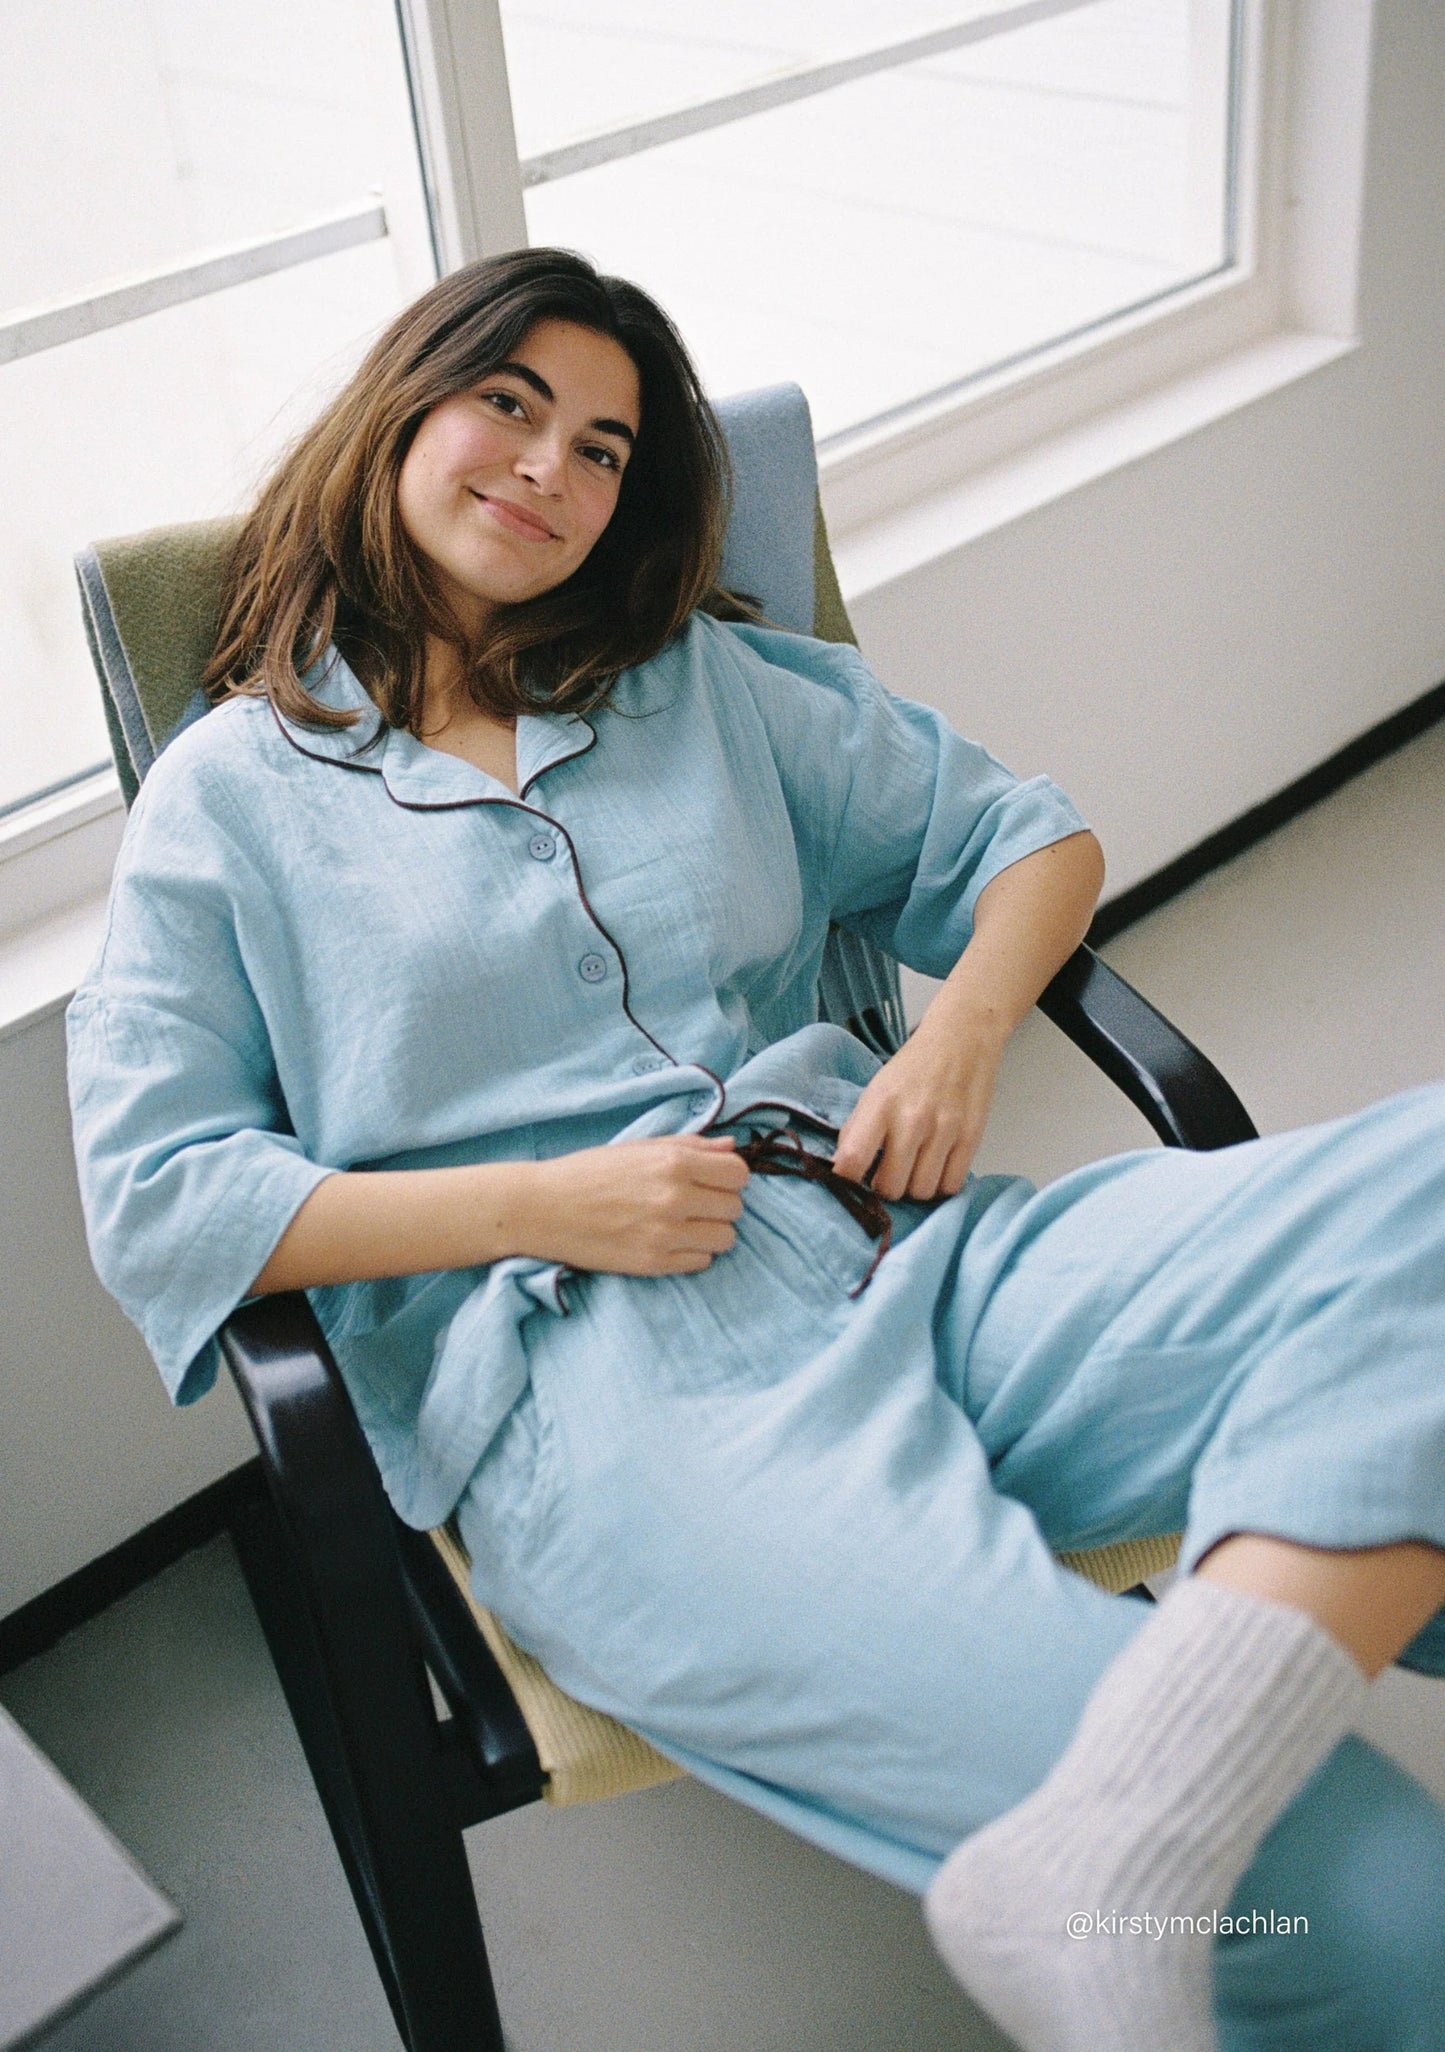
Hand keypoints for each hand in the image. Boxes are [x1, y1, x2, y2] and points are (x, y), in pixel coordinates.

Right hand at [523, 1135, 749, 1274]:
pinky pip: (702, 1262)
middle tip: (693, 1203)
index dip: (728, 1177)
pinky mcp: (653, 1263)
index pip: (738, 1174)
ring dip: (710, 1231)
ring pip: (725, 1238)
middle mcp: (675, 1197)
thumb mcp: (640, 1147)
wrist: (545, 1207)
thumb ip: (690, 1146)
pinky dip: (692, 1253)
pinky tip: (669, 1241)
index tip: (711, 1180)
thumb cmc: (590, 1171)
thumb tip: (731, 1147)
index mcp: (673, 1162)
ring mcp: (665, 1233)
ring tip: (684, 1224)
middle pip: (735, 1208)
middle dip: (719, 1204)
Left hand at [830, 1018, 1003, 1200]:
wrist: (961, 1040)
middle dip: (885, 1187)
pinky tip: (935, 1168)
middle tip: (888, 1173)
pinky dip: (940, 1184)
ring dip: (914, 1187)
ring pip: (921, 1191)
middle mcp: (912, 1119)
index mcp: (881, 1105)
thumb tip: (842, 1169)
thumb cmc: (914, 1068)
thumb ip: (857, 1129)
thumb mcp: (875, 1090)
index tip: (851, 1182)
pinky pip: (951, 1185)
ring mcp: (944, 1129)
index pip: (853, 1159)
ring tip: (914, 1169)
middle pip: (891, 1187)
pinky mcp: (972, 1137)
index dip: (847, 1181)